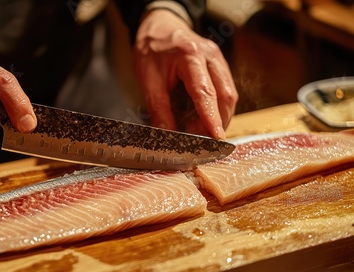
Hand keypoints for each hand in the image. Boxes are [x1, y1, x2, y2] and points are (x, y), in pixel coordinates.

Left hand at [134, 9, 237, 138]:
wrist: (159, 26)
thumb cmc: (151, 49)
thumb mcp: (148, 80)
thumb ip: (159, 108)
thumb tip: (166, 134)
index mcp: (190, 56)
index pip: (205, 92)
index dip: (211, 118)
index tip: (216, 137)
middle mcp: (210, 56)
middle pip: (225, 95)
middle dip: (217, 121)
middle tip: (201, 140)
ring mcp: (218, 59)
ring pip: (229, 94)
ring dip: (219, 116)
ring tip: (199, 130)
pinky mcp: (219, 64)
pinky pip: (226, 89)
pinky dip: (218, 107)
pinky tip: (205, 118)